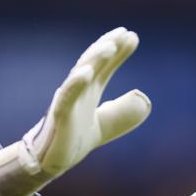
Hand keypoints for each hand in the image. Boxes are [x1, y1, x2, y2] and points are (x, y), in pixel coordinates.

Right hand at [24, 27, 150, 175]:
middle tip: (124, 33)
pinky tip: (86, 72)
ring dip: (94, 58)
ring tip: (110, 46)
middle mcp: (78, 91)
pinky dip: (76, 83)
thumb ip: (123, 112)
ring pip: (80, 74)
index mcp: (89, 91)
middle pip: (93, 62)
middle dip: (108, 46)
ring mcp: (67, 100)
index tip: (132, 36)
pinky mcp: (59, 116)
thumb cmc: (74, 139)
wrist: (51, 162)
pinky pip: (67, 97)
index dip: (118, 51)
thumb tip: (144, 98)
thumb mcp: (106, 124)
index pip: (104, 66)